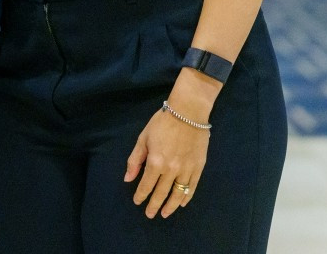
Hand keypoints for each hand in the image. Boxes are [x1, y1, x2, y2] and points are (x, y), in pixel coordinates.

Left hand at [125, 103, 209, 218]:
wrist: (188, 112)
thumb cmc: (162, 123)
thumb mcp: (143, 138)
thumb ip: (135, 160)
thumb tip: (128, 178)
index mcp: (155, 162)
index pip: (146, 185)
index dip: (141, 195)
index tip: (137, 202)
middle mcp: (171, 170)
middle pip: (161, 193)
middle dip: (154, 205)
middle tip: (150, 214)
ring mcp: (186, 170)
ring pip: (178, 194)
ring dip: (171, 206)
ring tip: (165, 213)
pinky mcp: (198, 168)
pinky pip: (192, 187)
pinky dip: (187, 197)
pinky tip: (182, 203)